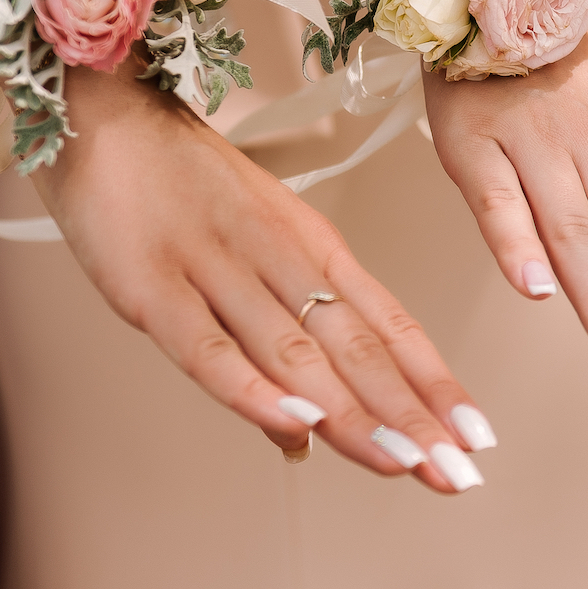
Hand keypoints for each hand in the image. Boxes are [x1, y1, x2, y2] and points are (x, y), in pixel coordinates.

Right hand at [31, 55, 490, 492]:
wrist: (111, 117)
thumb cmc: (187, 186)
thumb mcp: (252, 250)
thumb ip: (281, 342)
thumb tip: (305, 439)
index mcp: (313, 245)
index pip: (389, 324)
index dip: (433, 382)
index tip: (476, 436)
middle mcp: (280, 257)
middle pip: (357, 345)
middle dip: (411, 413)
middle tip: (459, 471)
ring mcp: (218, 269)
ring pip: (297, 351)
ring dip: (353, 411)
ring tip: (405, 461)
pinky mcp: (153, 286)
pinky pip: (207, 345)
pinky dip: (252, 387)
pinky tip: (294, 427)